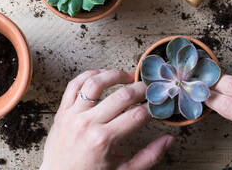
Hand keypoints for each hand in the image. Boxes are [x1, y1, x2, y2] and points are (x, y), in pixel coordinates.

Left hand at [40, 69, 173, 169]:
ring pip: (96, 83)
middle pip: (122, 96)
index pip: (137, 115)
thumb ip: (150, 156)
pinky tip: (102, 75)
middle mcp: (88, 124)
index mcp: (105, 140)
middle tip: (148, 90)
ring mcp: (73, 115)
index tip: (155, 106)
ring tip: (127, 76)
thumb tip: (169, 140)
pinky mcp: (62, 111)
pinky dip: (89, 75)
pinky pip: (74, 84)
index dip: (151, 108)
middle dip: (141, 89)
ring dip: (115, 75)